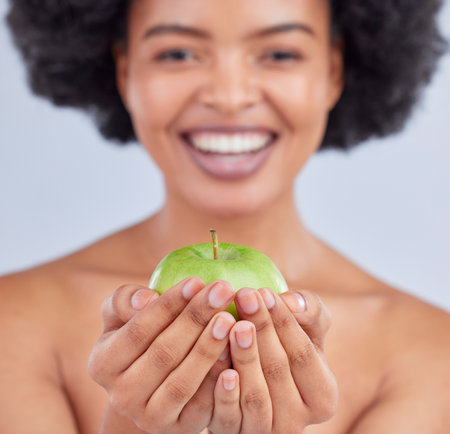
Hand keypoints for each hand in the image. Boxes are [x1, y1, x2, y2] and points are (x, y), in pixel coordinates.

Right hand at [88, 277, 236, 432]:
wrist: (153, 384)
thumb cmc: (141, 337)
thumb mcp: (123, 316)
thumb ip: (124, 301)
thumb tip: (146, 299)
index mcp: (103, 364)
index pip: (139, 329)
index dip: (169, 304)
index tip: (197, 280)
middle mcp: (122, 396)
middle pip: (164, 353)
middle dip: (196, 318)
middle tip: (223, 290)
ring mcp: (150, 417)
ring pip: (183, 381)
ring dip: (209, 348)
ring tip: (231, 318)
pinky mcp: (180, 428)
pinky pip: (203, 404)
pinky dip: (220, 378)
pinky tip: (236, 351)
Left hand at [208, 288, 336, 432]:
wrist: (254, 381)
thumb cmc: (284, 347)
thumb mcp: (306, 329)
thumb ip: (310, 311)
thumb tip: (292, 301)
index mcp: (322, 395)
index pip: (303, 353)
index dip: (283, 321)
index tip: (264, 292)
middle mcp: (298, 421)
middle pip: (278, 370)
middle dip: (260, 329)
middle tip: (243, 296)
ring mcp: (266, 432)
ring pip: (255, 395)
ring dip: (242, 356)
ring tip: (230, 323)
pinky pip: (228, 416)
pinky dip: (222, 389)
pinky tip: (215, 359)